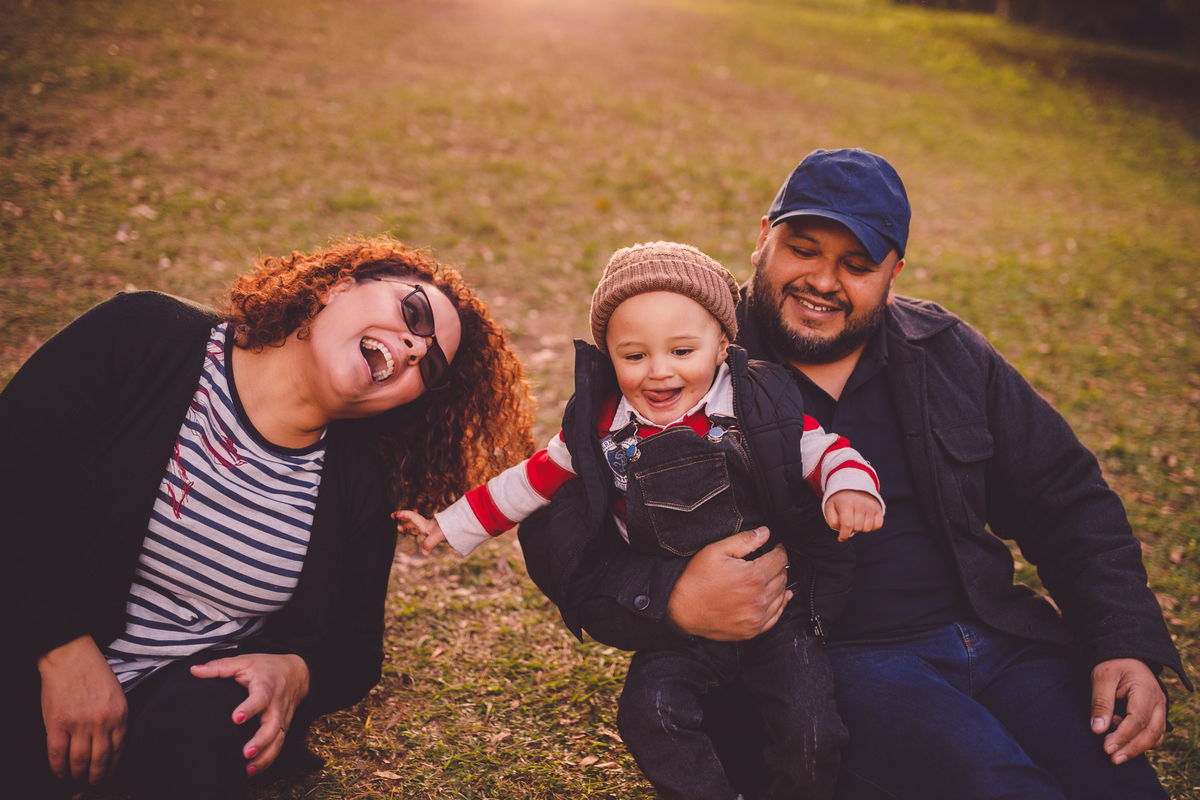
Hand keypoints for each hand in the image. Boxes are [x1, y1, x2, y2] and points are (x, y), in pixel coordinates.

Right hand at [37, 635, 127, 784]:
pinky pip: (57, 753)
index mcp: (119, 714)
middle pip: (100, 759)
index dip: (112, 765)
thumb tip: (113, 740)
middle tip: (94, 781)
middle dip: (97, 774)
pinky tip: (60, 771)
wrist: (71, 657)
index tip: (109, 773)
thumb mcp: (117, 694)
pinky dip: (58, 766)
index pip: (118, 749)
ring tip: (77, 776)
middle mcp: (101, 722)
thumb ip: (116, 716)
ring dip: (78, 772)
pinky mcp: (57, 724)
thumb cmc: (95, 672)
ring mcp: (78, 724)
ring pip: (79, 759)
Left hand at [190, 653, 309, 776]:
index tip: (236, 718)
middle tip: (245, 753)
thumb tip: (193, 670)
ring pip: (278, 740)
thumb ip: (220, 667)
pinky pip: (278, 746)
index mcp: (266, 686)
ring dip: (265, 757)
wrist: (298, 672)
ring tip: (248, 770)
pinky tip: (251, 771)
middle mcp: (276, 705)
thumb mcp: (244, 661)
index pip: (261, 698)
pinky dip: (267, 761)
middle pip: (274, 725)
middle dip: (261, 741)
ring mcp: (282, 718)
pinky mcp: (283, 728)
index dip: (250, 708)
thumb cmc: (267, 667)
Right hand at [393, 509, 444, 554]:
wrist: (460, 529)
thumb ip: (429, 543)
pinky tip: (415, 533)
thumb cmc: (448, 531)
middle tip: (393, 518)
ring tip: (400, 528)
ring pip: (416, 525)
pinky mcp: (433, 533)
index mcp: (425, 524)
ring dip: (408, 525)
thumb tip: (423, 552)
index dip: (403, 514)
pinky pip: (421, 530)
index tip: (395, 515)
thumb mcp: (438, 536)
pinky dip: (415, 530)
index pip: (412, 516)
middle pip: (412, 520)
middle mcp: (426, 525)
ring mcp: (429, 529)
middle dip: (402, 519)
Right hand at [667, 527, 789, 640]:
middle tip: (771, 561)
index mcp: (752, 576)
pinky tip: (778, 597)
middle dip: (779, 566)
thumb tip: (765, 533)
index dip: (780, 550)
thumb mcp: (715, 551)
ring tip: (772, 577)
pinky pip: (775, 617)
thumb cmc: (696, 580)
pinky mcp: (752, 630)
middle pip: (783, 577)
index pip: (780, 560)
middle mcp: (758, 599)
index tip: (777, 548)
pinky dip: (779, 605)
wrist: (680, 610)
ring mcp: (756, 617)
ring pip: (781, 596)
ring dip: (780, 584)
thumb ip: (744, 540)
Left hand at [825, 489, 883, 541]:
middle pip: (857, 528)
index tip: (841, 538)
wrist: (853, 485)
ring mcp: (871, 506)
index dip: (844, 535)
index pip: (847, 525)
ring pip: (867, 529)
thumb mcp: (830, 507)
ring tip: (856, 519)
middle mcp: (860, 504)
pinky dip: (871, 526)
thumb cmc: (840, 500)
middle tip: (848, 521)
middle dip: (851, 529)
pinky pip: (877, 526)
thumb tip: (841, 531)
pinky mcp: (879, 508)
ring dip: (861, 528)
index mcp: (846, 503)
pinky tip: (865, 520)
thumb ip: (832, 520)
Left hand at [1090, 658, 1166, 763]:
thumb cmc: (1111, 663)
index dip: (1122, 736)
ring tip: (1114, 750)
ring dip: (1137, 747)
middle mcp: (1158, 702)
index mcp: (1145, 690)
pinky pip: (1154, 734)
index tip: (1106, 748)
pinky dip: (1141, 741)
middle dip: (1132, 749)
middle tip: (1112, 759)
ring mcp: (1160, 709)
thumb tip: (1097, 730)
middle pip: (1151, 733)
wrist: (1124, 654)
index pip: (1137, 720)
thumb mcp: (1101, 678)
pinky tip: (1121, 739)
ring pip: (1155, 736)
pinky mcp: (1155, 714)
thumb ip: (1100, 703)